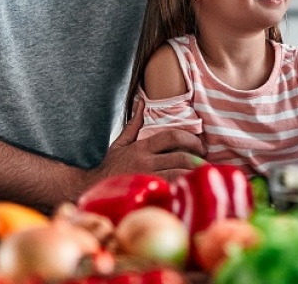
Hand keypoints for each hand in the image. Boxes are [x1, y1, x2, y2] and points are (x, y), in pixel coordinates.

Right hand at [91, 98, 205, 183]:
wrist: (89, 188)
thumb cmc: (109, 166)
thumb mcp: (120, 143)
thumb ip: (134, 124)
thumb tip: (141, 102)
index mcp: (142, 148)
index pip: (172, 137)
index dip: (191, 140)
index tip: (201, 147)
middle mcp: (146, 162)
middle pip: (181, 157)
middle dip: (199, 160)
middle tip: (208, 165)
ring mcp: (146, 179)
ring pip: (179, 175)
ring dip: (195, 176)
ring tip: (205, 178)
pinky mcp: (146, 195)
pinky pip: (170, 191)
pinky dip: (183, 190)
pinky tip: (192, 192)